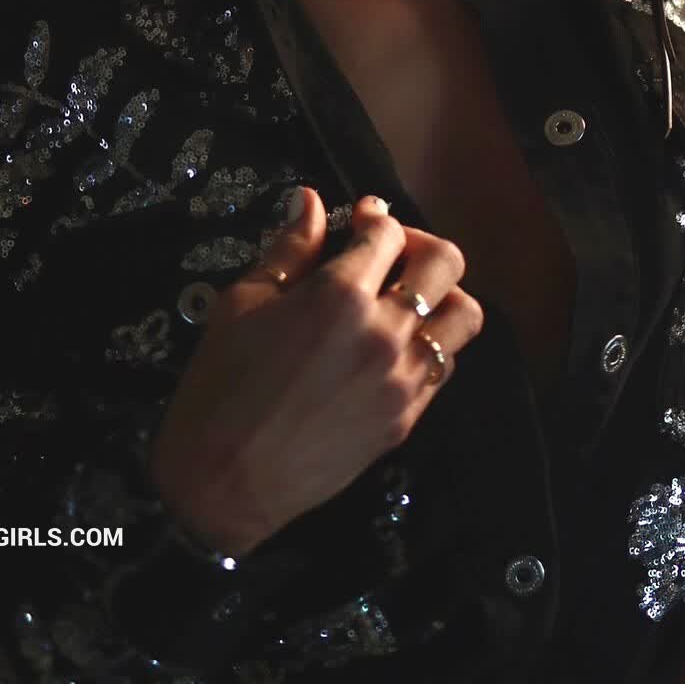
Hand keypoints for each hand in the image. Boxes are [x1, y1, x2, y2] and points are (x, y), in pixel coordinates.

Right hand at [148, 187, 483, 555]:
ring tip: (406, 299)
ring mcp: (403, 379)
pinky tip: (397, 345)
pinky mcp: (407, 418)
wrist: (223, 483)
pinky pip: (445, 365)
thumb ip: (289, 248)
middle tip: (387, 254)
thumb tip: (309, 200)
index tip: (359, 222)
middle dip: (418, 245)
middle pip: (444, 263)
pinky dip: (431, 343)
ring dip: (440, 294)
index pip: (387, 233)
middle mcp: (385, 331)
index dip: (374, 217)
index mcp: (340, 295)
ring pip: (463, 315)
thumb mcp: (243, 303)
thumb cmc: (221, 385)